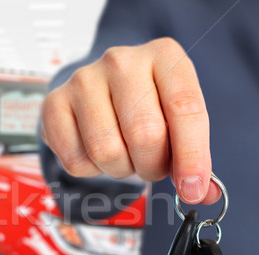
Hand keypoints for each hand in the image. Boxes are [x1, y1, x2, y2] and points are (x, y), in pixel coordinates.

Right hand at [41, 38, 219, 203]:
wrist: (99, 90)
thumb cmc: (145, 106)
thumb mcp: (176, 119)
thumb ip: (192, 155)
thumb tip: (204, 194)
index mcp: (164, 55)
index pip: (185, 109)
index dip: (192, 157)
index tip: (193, 190)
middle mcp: (122, 61)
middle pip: (145, 135)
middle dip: (152, 166)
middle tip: (151, 165)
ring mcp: (83, 80)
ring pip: (107, 151)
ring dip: (120, 169)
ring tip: (123, 154)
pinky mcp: (54, 104)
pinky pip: (76, 161)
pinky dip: (90, 170)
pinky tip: (94, 151)